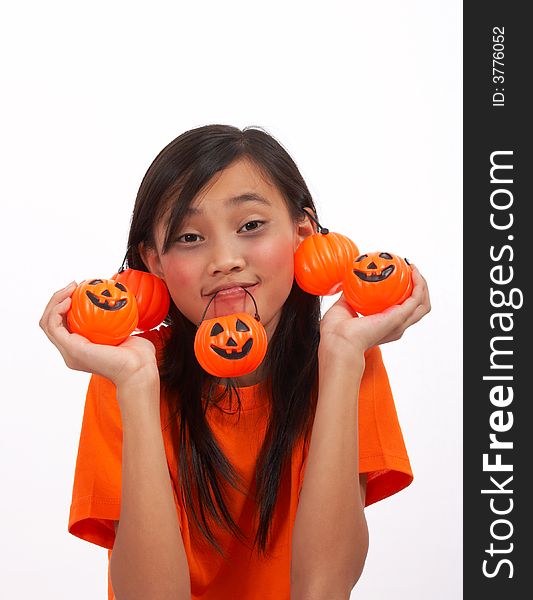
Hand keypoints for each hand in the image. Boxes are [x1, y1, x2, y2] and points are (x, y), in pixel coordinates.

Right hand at [39, 281, 157, 387]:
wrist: (139, 369)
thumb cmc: (139, 355)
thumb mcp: (126, 333)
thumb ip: (118, 320)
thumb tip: (119, 301)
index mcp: (81, 348)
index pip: (64, 324)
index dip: (66, 305)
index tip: (80, 289)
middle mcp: (71, 351)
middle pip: (51, 321)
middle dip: (57, 299)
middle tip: (73, 285)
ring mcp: (69, 351)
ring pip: (47, 322)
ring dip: (55, 301)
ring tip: (70, 288)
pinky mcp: (71, 348)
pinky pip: (53, 326)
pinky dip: (56, 310)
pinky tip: (69, 300)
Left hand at [319, 265, 430, 359]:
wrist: (338, 341)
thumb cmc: (336, 331)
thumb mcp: (343, 307)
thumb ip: (350, 296)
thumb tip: (349, 282)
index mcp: (384, 325)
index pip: (402, 310)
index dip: (406, 294)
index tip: (401, 277)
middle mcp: (395, 326)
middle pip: (418, 307)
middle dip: (419, 288)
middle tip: (411, 271)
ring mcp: (399, 323)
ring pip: (423, 304)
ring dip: (422, 285)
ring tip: (414, 270)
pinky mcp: (399, 317)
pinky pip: (417, 298)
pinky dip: (419, 284)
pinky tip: (413, 273)